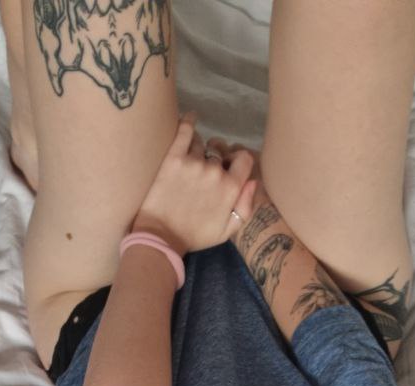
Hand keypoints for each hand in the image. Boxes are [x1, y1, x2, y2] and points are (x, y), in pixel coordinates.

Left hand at [131, 111, 259, 256]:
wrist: (161, 237)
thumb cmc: (195, 236)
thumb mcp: (227, 231)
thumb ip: (245, 207)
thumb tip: (253, 182)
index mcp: (231, 188)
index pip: (244, 159)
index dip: (238, 161)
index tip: (229, 166)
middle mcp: (214, 171)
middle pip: (220, 154)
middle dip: (216, 159)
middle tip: (204, 171)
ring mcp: (193, 163)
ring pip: (202, 145)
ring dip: (199, 150)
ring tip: (190, 162)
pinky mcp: (173, 158)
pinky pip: (185, 130)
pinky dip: (188, 122)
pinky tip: (190, 118)